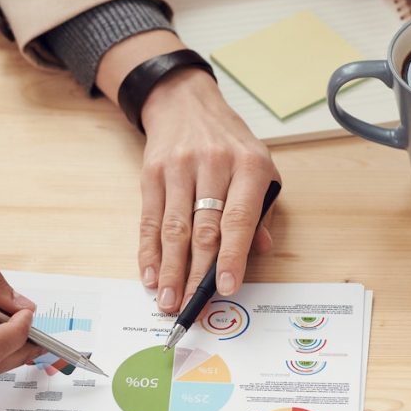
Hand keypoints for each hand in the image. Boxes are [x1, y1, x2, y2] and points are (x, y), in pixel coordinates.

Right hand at [139, 69, 279, 311]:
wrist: (186, 104)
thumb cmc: (229, 144)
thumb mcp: (260, 168)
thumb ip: (262, 212)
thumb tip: (260, 251)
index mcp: (249, 166)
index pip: (239, 219)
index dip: (232, 256)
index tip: (227, 287)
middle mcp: (214, 165)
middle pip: (203, 229)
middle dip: (196, 273)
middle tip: (191, 306)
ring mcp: (179, 168)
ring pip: (174, 228)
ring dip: (170, 269)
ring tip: (167, 300)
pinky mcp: (152, 173)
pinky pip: (150, 219)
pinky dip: (149, 251)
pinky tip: (150, 274)